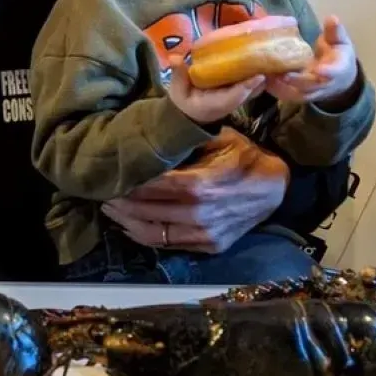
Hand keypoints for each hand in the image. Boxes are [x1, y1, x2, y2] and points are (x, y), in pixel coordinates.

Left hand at [101, 128, 288, 253]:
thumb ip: (187, 139)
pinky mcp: (208, 245)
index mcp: (200, 185)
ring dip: (125, 221)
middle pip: (146, 210)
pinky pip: (167, 244)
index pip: (151, 186)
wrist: (276, 187)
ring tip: (108, 207)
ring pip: (152, 232)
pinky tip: (128, 224)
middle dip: (119, 201)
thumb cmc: (243, 156)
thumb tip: (154, 130)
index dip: (126, 182)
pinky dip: (143, 235)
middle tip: (100, 190)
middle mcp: (199, 214)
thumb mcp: (219, 137)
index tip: (108, 174)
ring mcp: (204, 233)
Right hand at [167, 58, 264, 124]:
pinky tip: (263, 56)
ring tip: (270, 53)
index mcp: (217, 103)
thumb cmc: (184, 101)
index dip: (247, 86)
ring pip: (256, 87)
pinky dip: (260, 73)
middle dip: (261, 77)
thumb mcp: (177, 90)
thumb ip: (178, 74)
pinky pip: (254, 83)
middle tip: (269, 56)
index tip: (259, 75)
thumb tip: (174, 57)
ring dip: (264, 73)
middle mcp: (232, 101)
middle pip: (252, 91)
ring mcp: (238, 98)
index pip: (235, 96)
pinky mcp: (241, 92)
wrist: (190, 114)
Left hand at [266, 16, 358, 107]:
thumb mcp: (340, 42)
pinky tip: (261, 80)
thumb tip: (332, 17)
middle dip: (297, 80)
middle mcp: (324, 85)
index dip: (327, 72)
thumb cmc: (338, 57)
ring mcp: (311, 92)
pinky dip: (274, 90)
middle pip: (311, 85)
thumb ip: (335, 32)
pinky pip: (286, 96)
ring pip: (296, 93)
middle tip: (281, 74)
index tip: (319, 69)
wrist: (339, 79)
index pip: (333, 72)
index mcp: (337, 70)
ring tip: (265, 75)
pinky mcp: (299, 96)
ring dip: (281, 86)